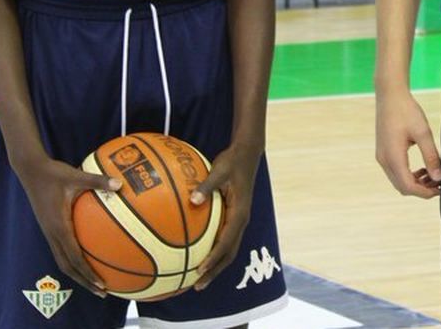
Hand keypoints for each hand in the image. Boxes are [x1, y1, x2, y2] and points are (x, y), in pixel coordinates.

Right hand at [17, 155, 120, 295]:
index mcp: (59, 226)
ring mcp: (49, 232)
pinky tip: (88, 257)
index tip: (101, 284)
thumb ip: (98, 181)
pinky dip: (73, 260)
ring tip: (95, 282)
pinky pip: (61, 250)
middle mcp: (52, 234)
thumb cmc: (54, 173)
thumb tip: (120, 184)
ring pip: (62, 261)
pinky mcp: (49, 228)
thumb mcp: (77, 175)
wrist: (30, 170)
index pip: (74, 257)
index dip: (87, 273)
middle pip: (67, 267)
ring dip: (78, 274)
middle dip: (84, 281)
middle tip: (102, 292)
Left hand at [188, 140, 260, 290]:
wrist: (247, 154)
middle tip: (197, 285)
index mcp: (240, 213)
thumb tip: (193, 200)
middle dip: (214, 271)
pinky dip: (213, 252)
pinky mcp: (234, 218)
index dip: (214, 258)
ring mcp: (239, 221)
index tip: (200, 270)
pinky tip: (197, 254)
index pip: (226, 242)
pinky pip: (224, 240)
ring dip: (215, 266)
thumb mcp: (219, 170)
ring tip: (198, 279)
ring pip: (228, 250)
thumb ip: (207, 185)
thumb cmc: (232, 161)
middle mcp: (241, 221)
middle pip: (229, 254)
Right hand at [374, 87, 440, 197]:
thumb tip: (440, 178)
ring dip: (415, 183)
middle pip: (402, 187)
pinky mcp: (383, 152)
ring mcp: (381, 157)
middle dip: (421, 189)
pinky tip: (422, 168)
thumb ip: (431, 156)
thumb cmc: (407, 111)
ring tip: (433, 175)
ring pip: (398, 181)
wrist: (390, 95)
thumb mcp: (423, 133)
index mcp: (393, 156)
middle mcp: (384, 160)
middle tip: (440, 183)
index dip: (425, 192)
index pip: (408, 186)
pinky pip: (395, 172)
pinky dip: (409, 175)